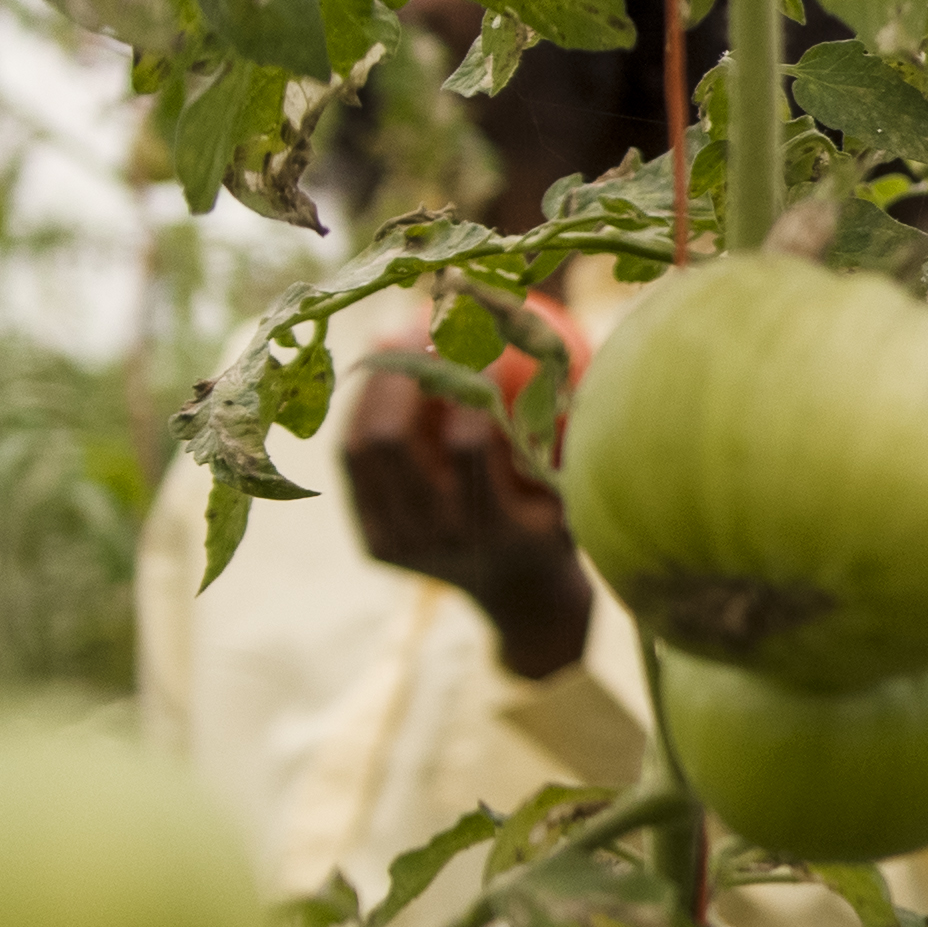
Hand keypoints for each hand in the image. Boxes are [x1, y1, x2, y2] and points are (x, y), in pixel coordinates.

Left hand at [336, 355, 591, 680]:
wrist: (523, 597)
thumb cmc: (562, 520)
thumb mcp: (575, 479)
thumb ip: (560, 423)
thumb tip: (550, 338)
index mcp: (497, 530)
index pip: (468, 444)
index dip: (470, 385)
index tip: (481, 342)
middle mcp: (437, 540)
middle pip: (391, 443)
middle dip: (399, 376)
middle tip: (417, 329)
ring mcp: (397, 543)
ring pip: (361, 448)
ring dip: (373, 389)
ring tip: (393, 343)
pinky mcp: (373, 540)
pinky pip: (352, 464)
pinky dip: (361, 415)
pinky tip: (379, 376)